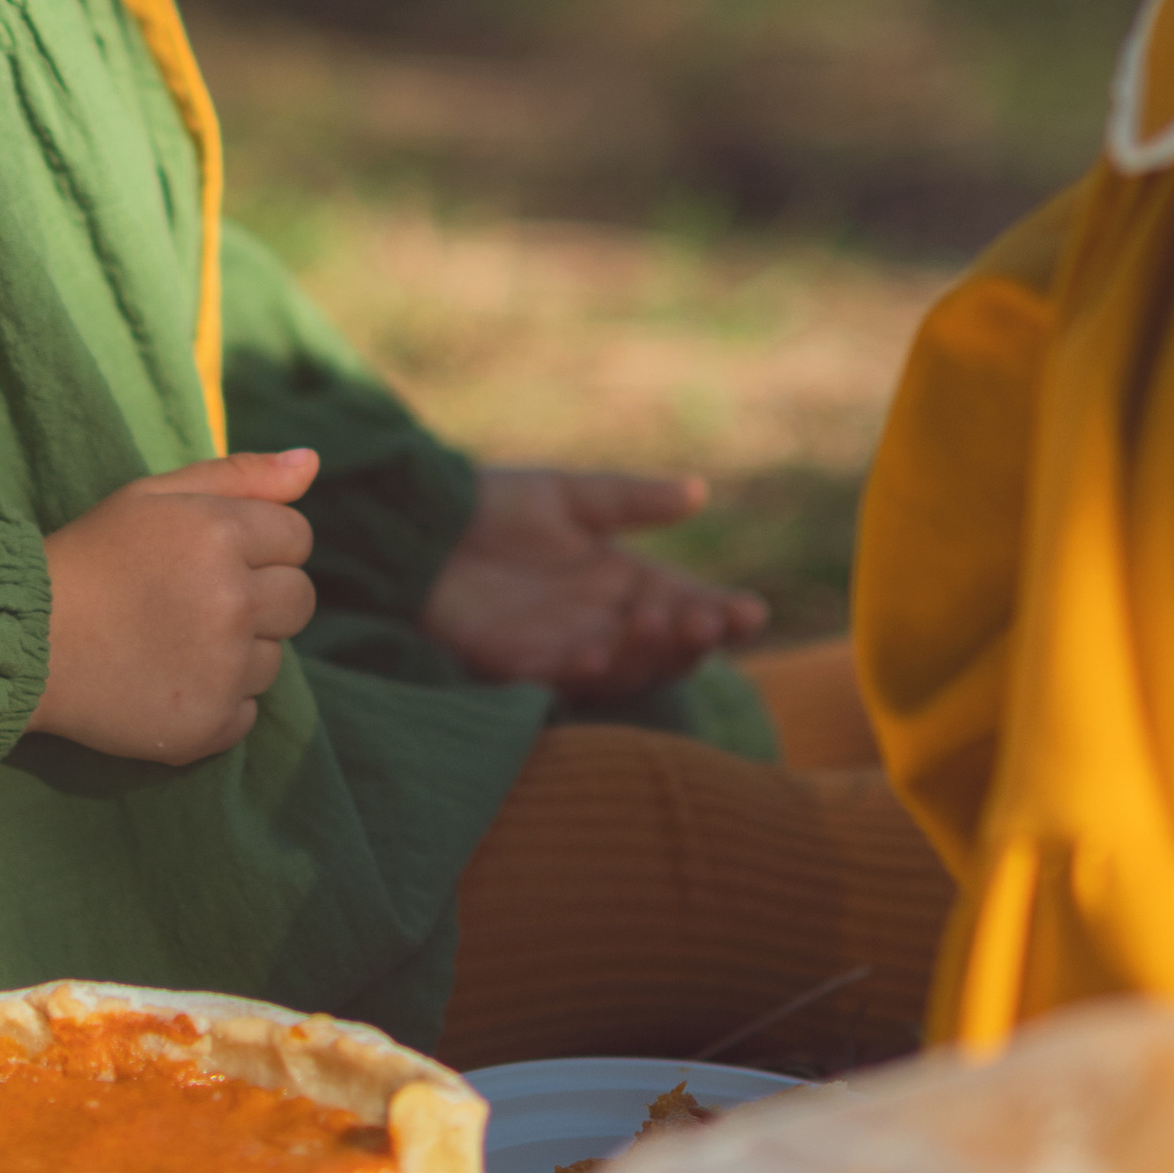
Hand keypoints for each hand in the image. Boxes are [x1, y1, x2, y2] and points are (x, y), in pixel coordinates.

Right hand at [29, 450, 319, 764]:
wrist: (25, 641)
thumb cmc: (92, 556)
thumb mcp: (155, 496)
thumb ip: (239, 475)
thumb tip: (313, 462)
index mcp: (221, 533)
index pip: (297, 536)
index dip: (259, 542)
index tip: (210, 555)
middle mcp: (232, 601)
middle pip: (301, 599)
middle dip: (262, 596)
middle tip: (198, 599)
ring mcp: (223, 668)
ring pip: (274, 658)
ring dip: (239, 650)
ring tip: (174, 640)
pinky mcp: (209, 724)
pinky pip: (248, 711)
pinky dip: (217, 700)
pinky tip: (169, 679)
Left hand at [418, 466, 766, 699]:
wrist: (421, 522)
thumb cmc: (495, 504)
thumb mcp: (570, 495)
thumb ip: (631, 500)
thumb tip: (699, 491)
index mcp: (624, 581)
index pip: (687, 604)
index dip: (721, 613)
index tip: (751, 611)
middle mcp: (604, 623)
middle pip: (665, 647)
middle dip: (691, 637)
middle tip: (704, 617)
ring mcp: (565, 650)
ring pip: (625, 669)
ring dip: (645, 653)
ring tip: (657, 622)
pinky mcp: (520, 667)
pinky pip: (560, 681)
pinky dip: (582, 672)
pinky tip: (596, 654)